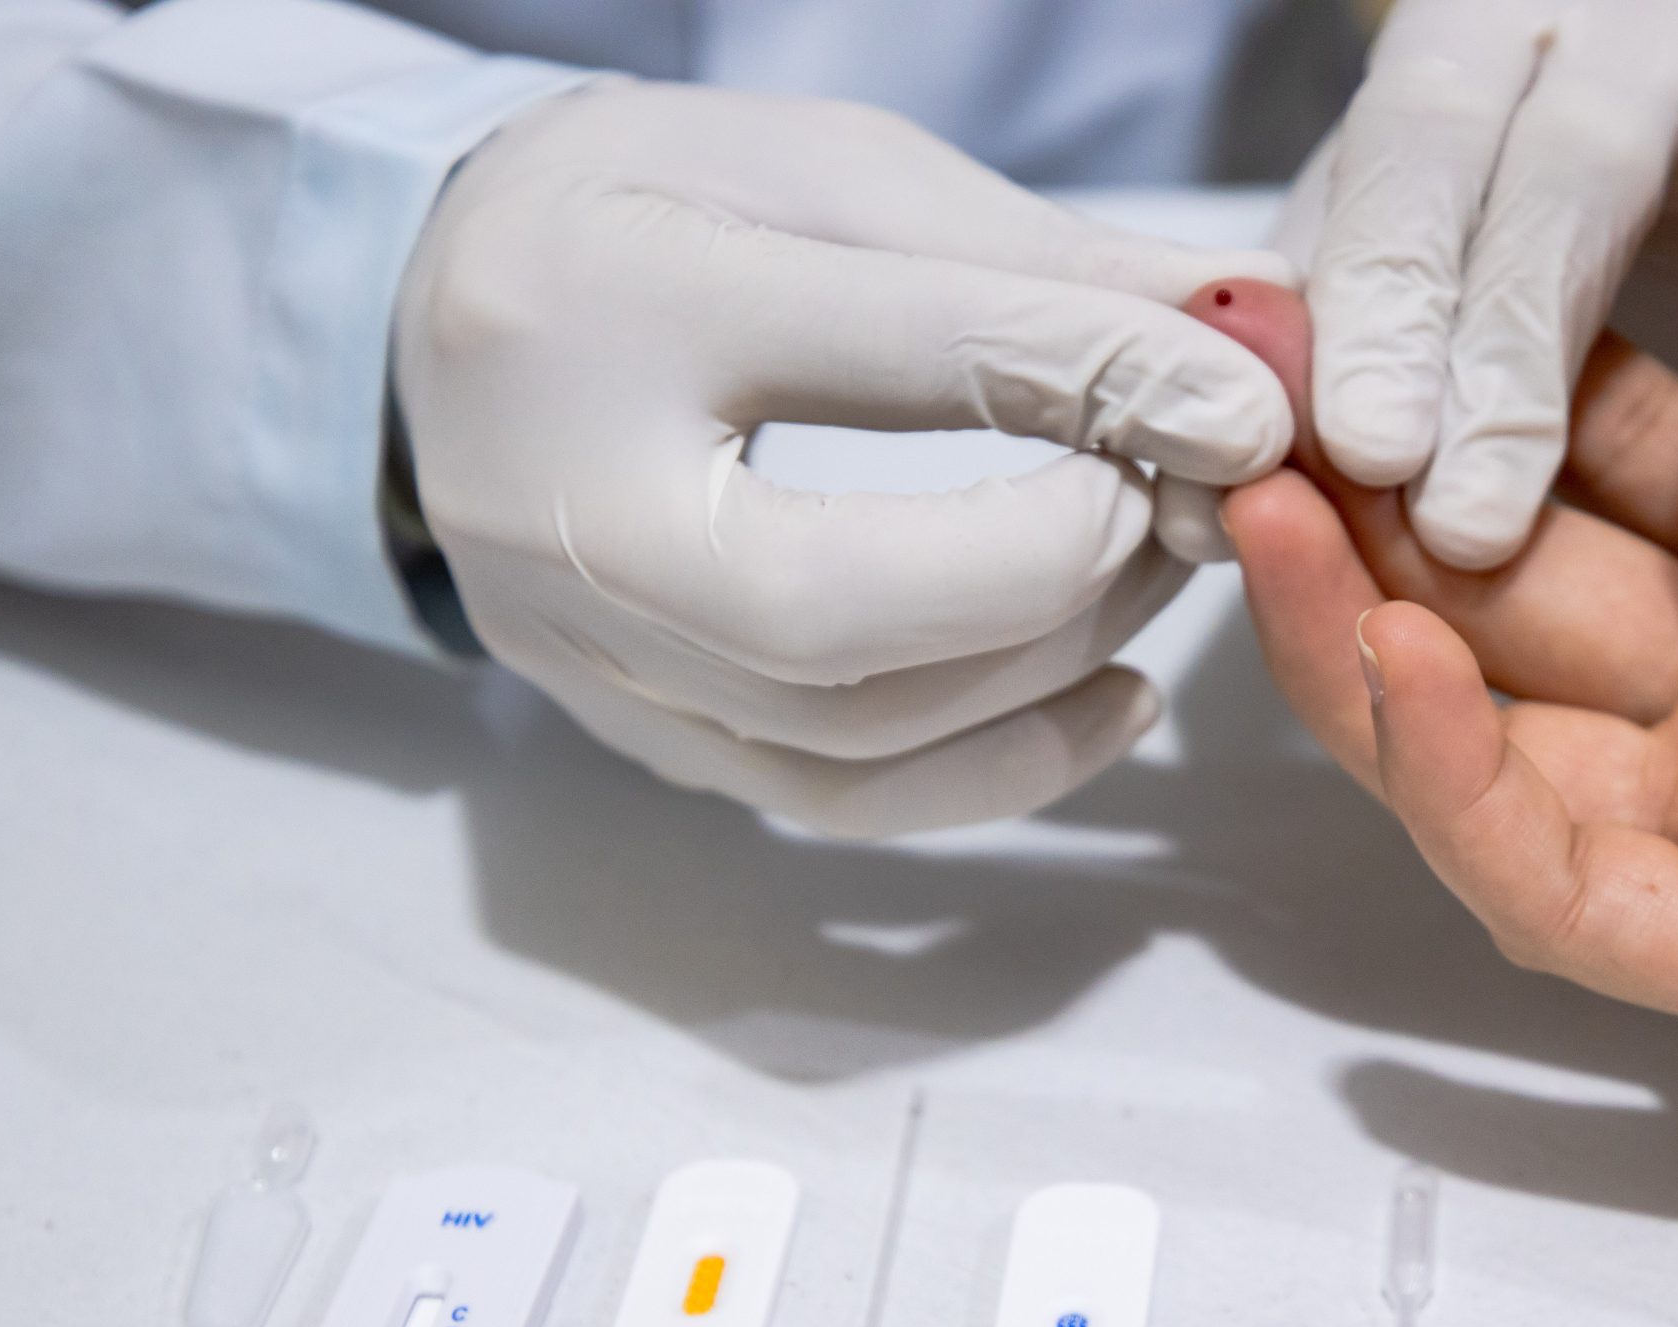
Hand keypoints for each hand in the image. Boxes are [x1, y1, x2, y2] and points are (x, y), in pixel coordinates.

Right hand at [393, 80, 1292, 836]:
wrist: (434, 316)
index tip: (1243, 402)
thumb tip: (1241, 346)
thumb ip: (1029, 262)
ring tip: (1159, 568)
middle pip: (840, 609)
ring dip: (1053, 665)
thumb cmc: (645, 218)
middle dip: (1059, 565)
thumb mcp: (824, 176)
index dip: (1092, 381)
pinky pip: (829, 801)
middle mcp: (563, 510)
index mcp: (601, 304)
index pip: (887, 356)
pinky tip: (1109, 698)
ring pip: (848, 733)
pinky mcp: (630, 730)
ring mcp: (582, 651)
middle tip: (1184, 497)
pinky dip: (995, 769)